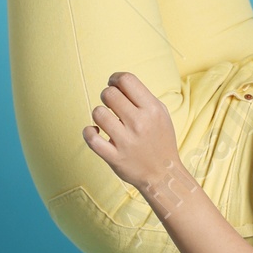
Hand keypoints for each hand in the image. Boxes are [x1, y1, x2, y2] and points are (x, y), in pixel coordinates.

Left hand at [83, 72, 191, 213]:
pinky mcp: (114, 157)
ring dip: (99, 114)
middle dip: (107, 95)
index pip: (126, 80)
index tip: (114, 84)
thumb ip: (142, 96)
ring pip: (98, 113)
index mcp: (152, 109)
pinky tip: (95, 132)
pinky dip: (88, 132)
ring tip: (106, 121)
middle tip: (111, 105)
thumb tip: (117, 82)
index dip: (115, 78)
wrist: (164, 174)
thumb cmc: (160, 140)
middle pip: (109, 94)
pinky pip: (91, 138)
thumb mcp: (161, 114)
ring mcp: (126, 141)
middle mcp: (139, 123)